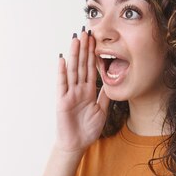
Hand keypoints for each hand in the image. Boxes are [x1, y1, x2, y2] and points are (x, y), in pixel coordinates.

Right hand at [55, 28, 109, 153]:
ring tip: (75, 39)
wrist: (77, 144)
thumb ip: (105, 96)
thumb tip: (113, 82)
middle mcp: (79, 89)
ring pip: (73, 70)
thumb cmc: (88, 129)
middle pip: (82, 65)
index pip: (92, 68)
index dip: (93, 54)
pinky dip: (62, 72)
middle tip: (86, 31)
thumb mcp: (102, 111)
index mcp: (89, 91)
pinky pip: (62, 84)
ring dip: (74, 55)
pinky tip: (63, 59)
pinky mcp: (62, 101)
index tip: (95, 39)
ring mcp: (70, 93)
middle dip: (84, 49)